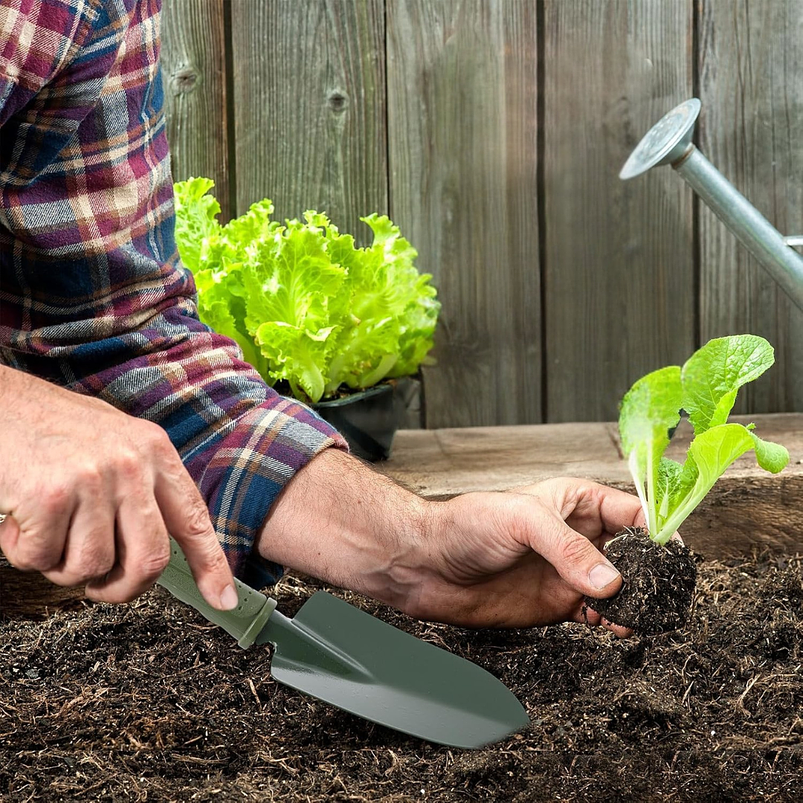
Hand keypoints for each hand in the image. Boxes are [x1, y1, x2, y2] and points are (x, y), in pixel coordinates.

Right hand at [0, 367, 236, 608]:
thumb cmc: (49, 427)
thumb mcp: (114, 442)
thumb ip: (140, 487)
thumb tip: (154, 549)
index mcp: (154, 451)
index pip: (194, 517)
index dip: (212, 564)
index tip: (224, 599)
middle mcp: (131, 464)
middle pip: (150, 559)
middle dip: (121, 587)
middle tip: (96, 584)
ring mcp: (93, 479)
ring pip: (91, 566)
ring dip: (60, 564)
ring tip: (45, 529)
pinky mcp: (50, 496)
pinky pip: (42, 559)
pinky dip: (23, 551)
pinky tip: (18, 518)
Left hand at [401, 478, 643, 630]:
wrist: (429, 565)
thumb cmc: (466, 525)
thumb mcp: (522, 520)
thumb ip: (567, 549)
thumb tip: (610, 580)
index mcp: (575, 500)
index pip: (631, 511)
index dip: (656, 530)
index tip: (673, 554)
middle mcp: (577, 535)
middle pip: (634, 553)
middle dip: (653, 572)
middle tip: (664, 593)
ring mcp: (569, 570)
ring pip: (621, 587)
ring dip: (636, 601)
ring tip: (638, 614)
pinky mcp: (558, 601)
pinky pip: (599, 613)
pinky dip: (614, 621)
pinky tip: (614, 626)